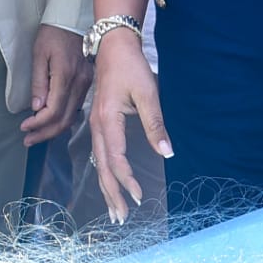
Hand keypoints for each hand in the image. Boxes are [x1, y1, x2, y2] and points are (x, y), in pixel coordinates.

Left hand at [20, 25, 90, 145]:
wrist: (72, 19)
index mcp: (65, 76)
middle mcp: (80, 84)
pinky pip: (77, 108)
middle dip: (45, 133)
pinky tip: (52, 123)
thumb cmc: (51, 34)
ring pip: (72, 116)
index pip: (53, 111)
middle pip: (64, 119)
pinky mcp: (88, 83)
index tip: (24, 127)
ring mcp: (86, 85)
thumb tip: (36, 108)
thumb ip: (38, 82)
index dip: (38, 124)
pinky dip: (63, 119)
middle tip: (28, 140)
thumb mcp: (39, 54)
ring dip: (54, 129)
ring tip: (37, 135)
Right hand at [89, 34, 171, 224]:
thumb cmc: (131, 67)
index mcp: (107, 119)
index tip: (139, 197)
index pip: (116, 157)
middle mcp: (97, 124)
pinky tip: (110, 182)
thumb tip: (167, 153)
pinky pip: (99, 152)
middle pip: (102, 165)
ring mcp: (95, 123)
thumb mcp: (147, 93)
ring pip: (98, 161)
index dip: (126, 179)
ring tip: (113, 209)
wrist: (113, 45)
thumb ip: (155, 124)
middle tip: (121, 218)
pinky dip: (104, 172)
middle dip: (111, 193)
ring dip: (106, 186)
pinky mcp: (98, 121)